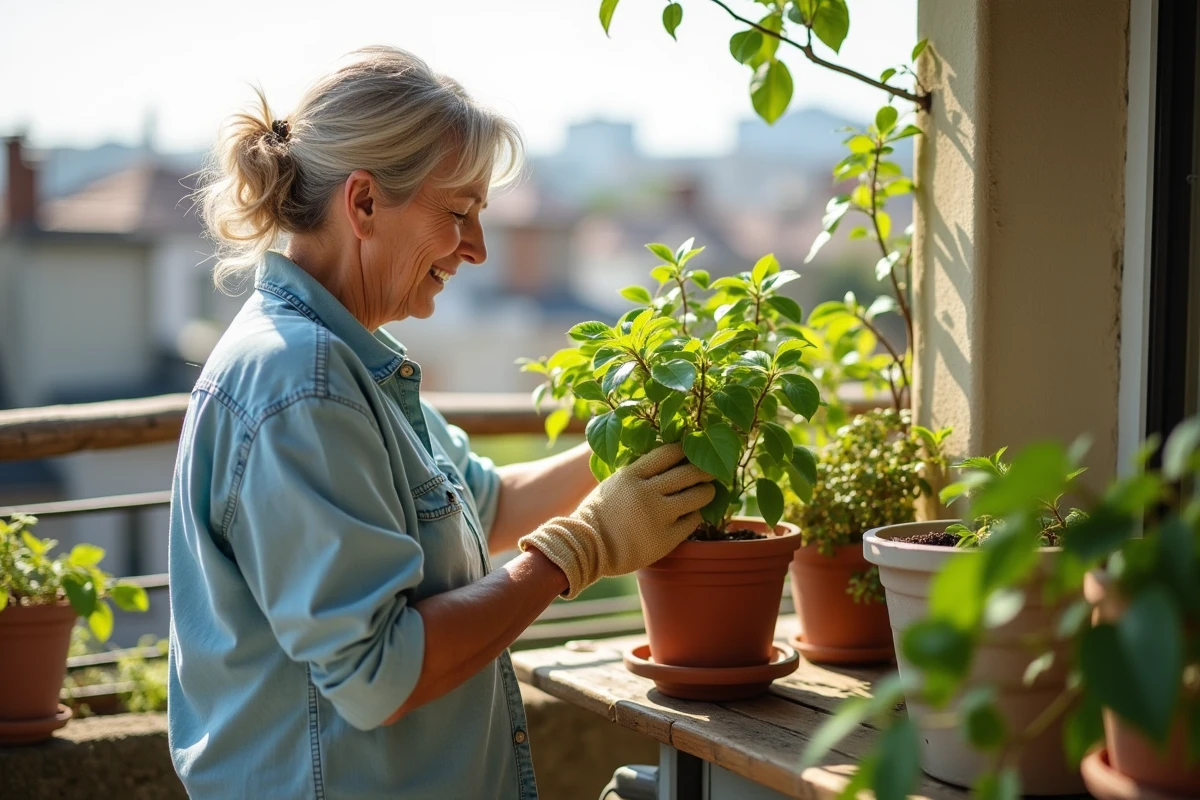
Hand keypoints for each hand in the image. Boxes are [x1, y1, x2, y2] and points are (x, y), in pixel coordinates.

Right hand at [518, 443, 714, 598]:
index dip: (686, 449)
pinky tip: (692, 514)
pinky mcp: (665, 539)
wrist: (587, 548)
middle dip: (704, 470)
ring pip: (697, 496)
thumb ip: (638, 471)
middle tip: (710, 470)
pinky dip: (695, 515)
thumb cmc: (600, 514)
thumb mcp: (614, 483)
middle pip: (689, 472)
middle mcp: (647, 492)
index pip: (670, 452)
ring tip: (707, 491)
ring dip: (706, 491)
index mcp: (632, 475)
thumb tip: (667, 457)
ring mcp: (658, 516)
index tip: (693, 450)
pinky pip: (692, 521)